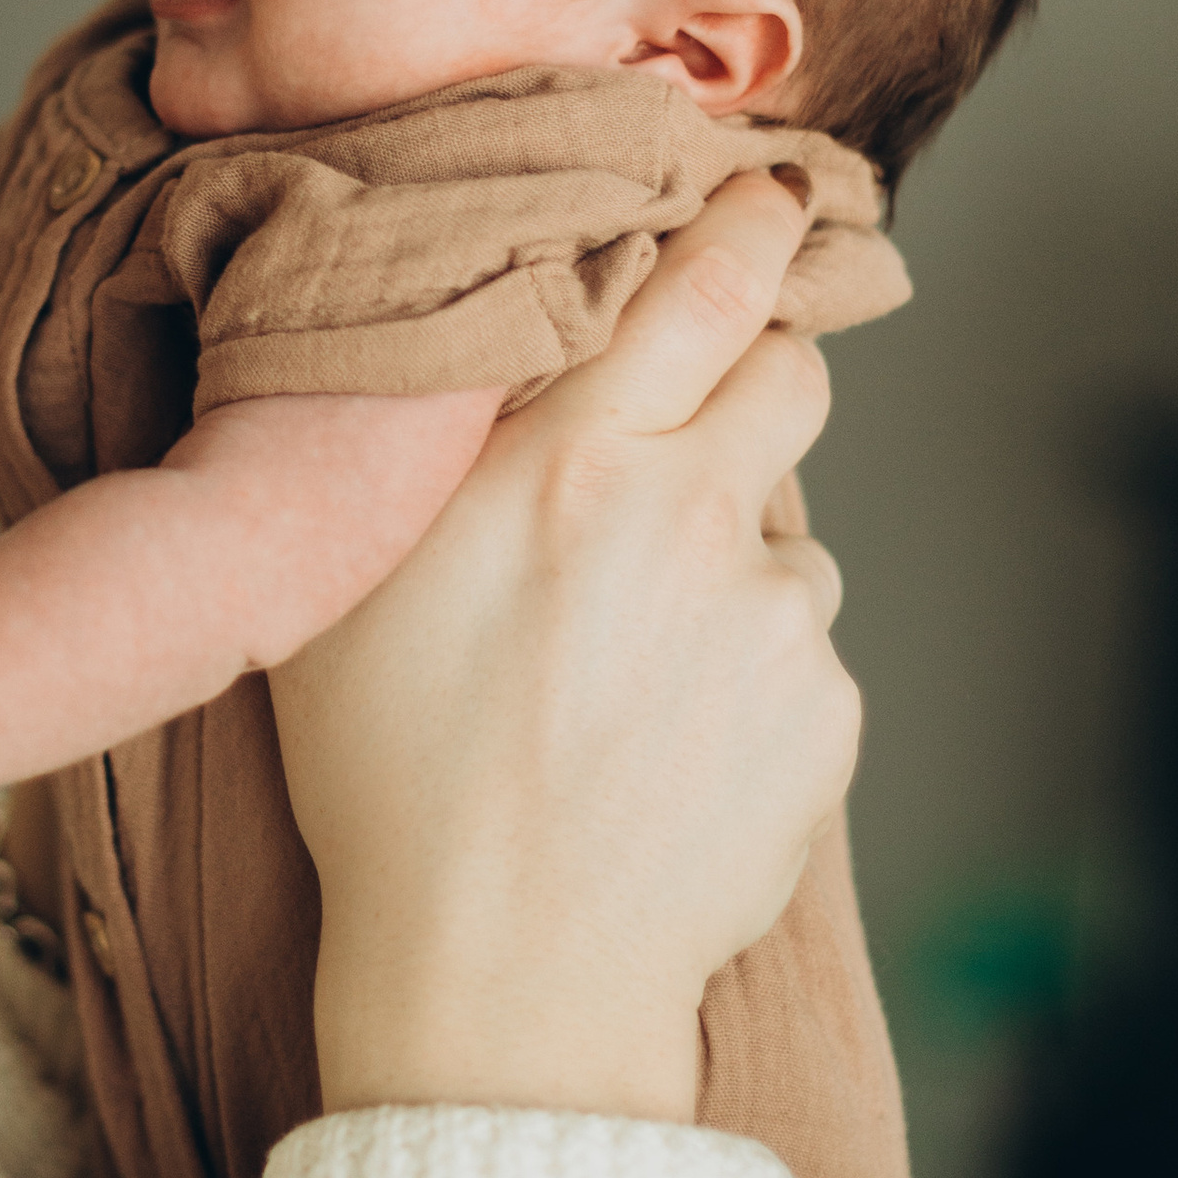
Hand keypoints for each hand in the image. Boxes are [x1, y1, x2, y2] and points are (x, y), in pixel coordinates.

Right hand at [271, 176, 858, 1125]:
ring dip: (730, 562)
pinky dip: (746, 678)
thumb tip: (481, 341)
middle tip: (685, 437)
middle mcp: (686, 517)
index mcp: (564, 462)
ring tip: (629, 667)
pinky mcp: (824, 711)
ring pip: (784, 529)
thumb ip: (439, 444)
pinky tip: (663, 744)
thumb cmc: (391, 785)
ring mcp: (772, 617)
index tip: (770, 202)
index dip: (750, 226)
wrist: (497, 975)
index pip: (703, 279)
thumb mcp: (353, 580)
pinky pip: (798, 650)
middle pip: (789, 371)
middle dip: (753, 379)